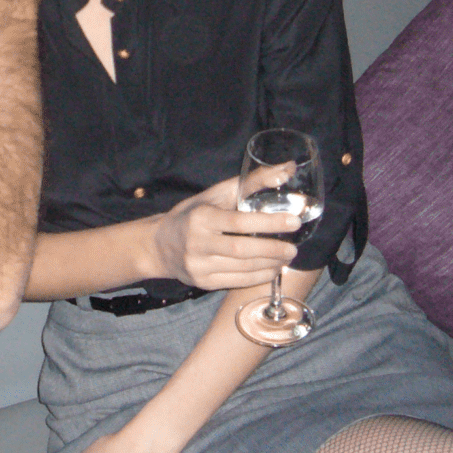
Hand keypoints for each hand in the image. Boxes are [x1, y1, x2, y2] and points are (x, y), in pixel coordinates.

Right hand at [150, 168, 300, 289]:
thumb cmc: (192, 214)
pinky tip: (272, 270)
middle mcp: (197, 242)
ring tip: (286, 258)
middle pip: (242, 249)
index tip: (293, 222)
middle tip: (293, 248)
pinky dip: (258, 277)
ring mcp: (198, 265)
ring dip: (269, 265)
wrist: (158, 245)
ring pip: (242, 268)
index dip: (268, 222)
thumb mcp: (216, 194)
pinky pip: (236, 282)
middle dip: (272, 250)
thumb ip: (252, 182)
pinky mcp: (202, 283)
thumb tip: (288, 169)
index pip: (239, 221)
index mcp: (201, 217)